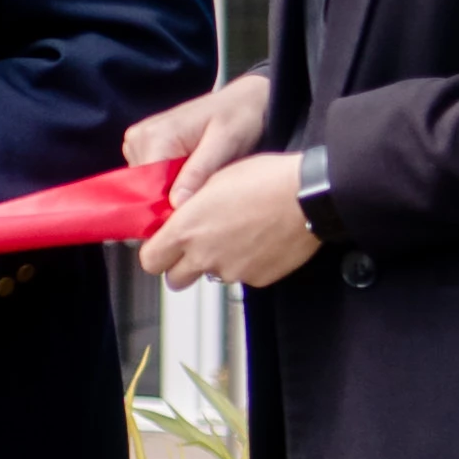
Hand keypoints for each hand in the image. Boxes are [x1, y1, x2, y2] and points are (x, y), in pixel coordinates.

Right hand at [127, 70, 272, 205]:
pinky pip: (150, 176)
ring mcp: (138, 141)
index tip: (197, 211)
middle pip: (145, 188)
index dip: (170, 206)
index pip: (148, 188)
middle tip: (205, 190)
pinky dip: (170, 182)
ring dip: (172, 190)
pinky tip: (192, 173)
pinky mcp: (143, 145)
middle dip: (173, 197)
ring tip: (201, 177)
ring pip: (147, 185)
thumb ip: (198, 172)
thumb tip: (176, 205)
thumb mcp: (224, 145)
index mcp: (155, 137)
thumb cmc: (238, 118)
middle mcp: (138, 138)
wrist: (241, 100)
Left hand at [144, 137, 322, 293]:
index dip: (156, 253)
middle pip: (175, 279)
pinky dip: (246, 265)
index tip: (162, 246)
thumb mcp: (214, 179)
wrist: (308, 196)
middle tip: (195, 248)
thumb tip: (179, 215)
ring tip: (236, 236)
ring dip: (216, 263)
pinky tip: (258, 242)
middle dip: (181, 266)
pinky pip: (242, 278)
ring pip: (211, 276)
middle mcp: (204, 256)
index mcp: (187, 229)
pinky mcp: (257, 279)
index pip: (150, 260)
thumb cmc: (265, 179)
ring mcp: (231, 271)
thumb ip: (189, 206)